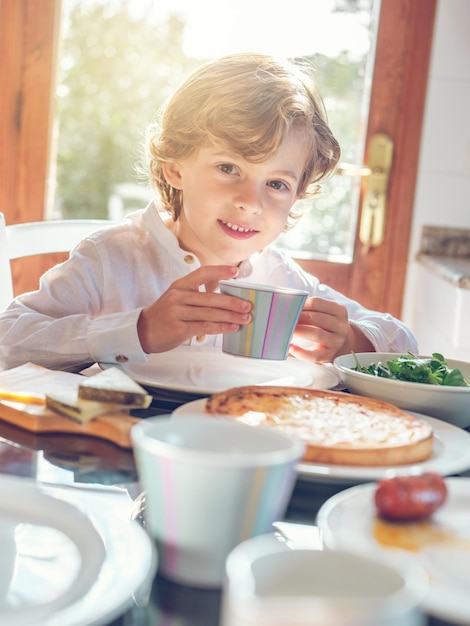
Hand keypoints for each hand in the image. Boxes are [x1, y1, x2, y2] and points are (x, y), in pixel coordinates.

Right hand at [137, 265, 251, 353]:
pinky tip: (232, 328)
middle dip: (232, 302)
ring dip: (230, 317)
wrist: (142, 331)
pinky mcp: (180, 329)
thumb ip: (196, 292)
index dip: (220, 271)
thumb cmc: (164, 314)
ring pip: (210, 314)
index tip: (236, 272)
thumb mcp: (176, 297)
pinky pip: (205, 327)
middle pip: (211, 298)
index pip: (202, 273)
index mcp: (180, 285)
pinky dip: (221, 327)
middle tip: (247, 305)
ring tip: (244, 319)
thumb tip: (222, 290)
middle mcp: (179, 296)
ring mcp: (178, 313)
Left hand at [289, 297, 372, 362]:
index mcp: (339, 311)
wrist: (342, 343)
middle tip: (283, 319)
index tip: (288, 307)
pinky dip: (301, 352)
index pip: (316, 303)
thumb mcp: (325, 313)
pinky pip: (315, 356)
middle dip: (297, 318)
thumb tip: (285, 308)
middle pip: (315, 318)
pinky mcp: (330, 355)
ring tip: (286, 330)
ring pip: (316, 334)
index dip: (300, 305)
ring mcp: (336, 342)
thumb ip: (311, 309)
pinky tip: (291, 348)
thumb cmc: (327, 326)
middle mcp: (340, 326)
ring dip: (299, 331)